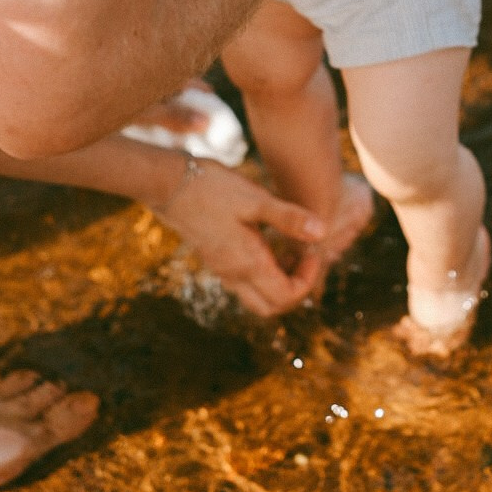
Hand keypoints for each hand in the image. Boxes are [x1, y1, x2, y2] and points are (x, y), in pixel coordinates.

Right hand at [155, 156, 325, 317]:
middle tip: (304, 257)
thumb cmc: (213, 188)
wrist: (169, 185)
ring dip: (279, 284)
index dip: (308, 280)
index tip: (312, 251)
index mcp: (248, 263)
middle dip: (295, 289)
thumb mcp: (255, 199)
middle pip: (271, 307)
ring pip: (257, 298)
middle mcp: (234, 275)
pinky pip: (245, 284)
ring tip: (289, 250)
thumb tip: (323, 233)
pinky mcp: (216, 260)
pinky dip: (264, 275)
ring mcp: (222, 270)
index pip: (286, 297)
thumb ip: (289, 218)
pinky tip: (269, 245)